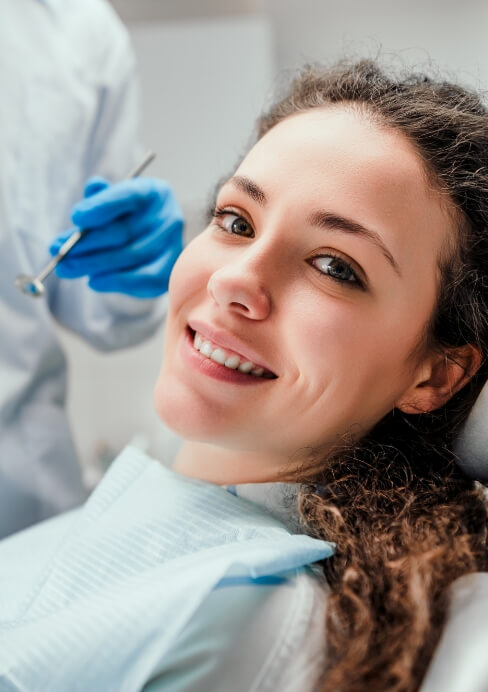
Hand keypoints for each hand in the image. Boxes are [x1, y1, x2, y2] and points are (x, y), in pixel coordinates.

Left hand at [49, 177, 183, 297]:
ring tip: (67, 268)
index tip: (75, 218)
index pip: (127, 196)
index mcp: (153, 192)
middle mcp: (169, 217)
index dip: (101, 207)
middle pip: (125, 231)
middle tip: (60, 252)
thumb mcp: (114, 202)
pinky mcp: (170, 271)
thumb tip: (93, 188)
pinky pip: (143, 278)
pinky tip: (93, 281)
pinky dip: (116, 281)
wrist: (153, 244)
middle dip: (87, 243)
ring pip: (130, 256)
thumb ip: (101, 197)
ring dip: (95, 264)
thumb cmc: (127, 219)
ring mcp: (173, 245)